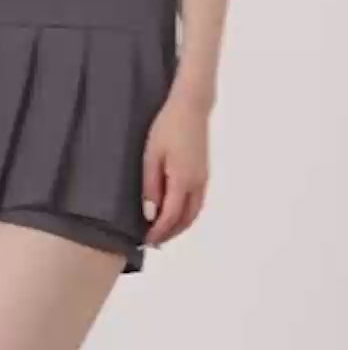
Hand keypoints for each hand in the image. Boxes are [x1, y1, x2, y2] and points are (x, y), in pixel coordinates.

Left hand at [140, 91, 209, 247]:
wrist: (190, 107)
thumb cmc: (167, 128)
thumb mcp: (151, 157)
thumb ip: (151, 187)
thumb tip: (150, 214)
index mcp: (183, 181)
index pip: (170, 217)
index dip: (158, 232)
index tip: (145, 240)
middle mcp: (198, 184)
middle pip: (186, 219)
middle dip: (170, 233)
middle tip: (152, 242)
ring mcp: (204, 179)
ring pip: (194, 212)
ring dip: (179, 226)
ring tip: (162, 232)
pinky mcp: (204, 173)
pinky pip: (197, 202)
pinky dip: (186, 214)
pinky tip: (174, 213)